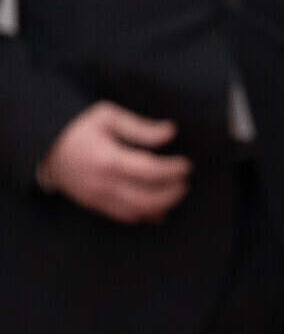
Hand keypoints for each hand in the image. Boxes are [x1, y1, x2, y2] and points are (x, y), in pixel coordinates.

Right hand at [36, 102, 191, 223]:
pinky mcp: (93, 205)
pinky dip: (144, 217)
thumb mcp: (108, 117)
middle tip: (186, 182)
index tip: (188, 165)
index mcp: (107, 159)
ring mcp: (96, 197)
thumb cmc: (79, 128)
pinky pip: (122, 217)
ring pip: (136, 212)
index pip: (149, 171)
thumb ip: (141, 127)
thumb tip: (171, 132)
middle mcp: (102, 183)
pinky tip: (160, 211)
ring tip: (178, 194)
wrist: (45, 147)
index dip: (173, 169)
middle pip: (146, 198)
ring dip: (162, 206)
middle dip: (172, 193)